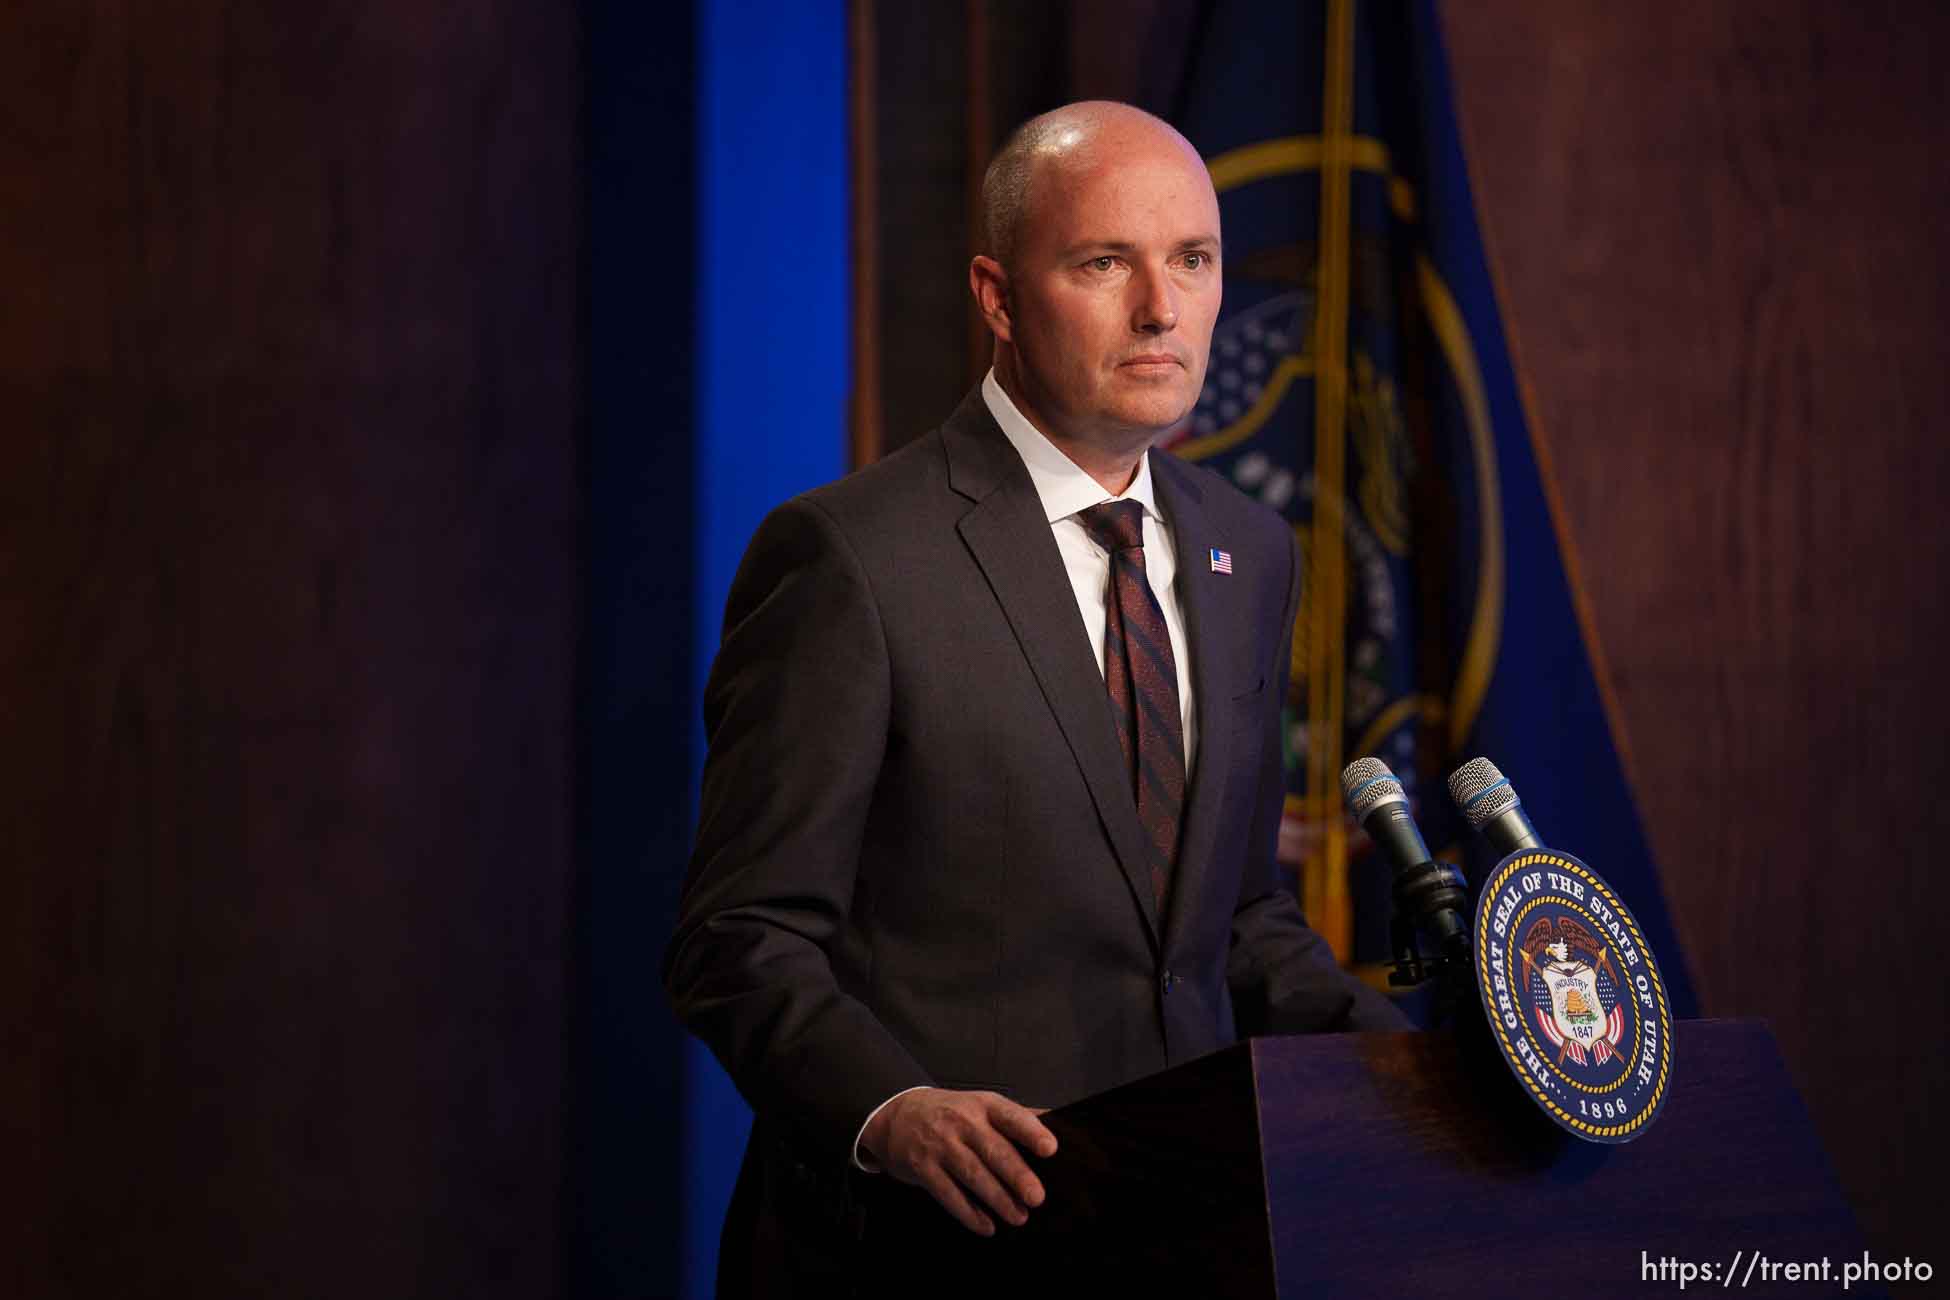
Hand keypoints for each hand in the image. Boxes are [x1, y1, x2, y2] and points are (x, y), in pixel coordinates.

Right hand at [859, 1087, 1057, 1235]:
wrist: (898, 1116)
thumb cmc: (950, 1113)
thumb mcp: (980, 1104)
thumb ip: (1016, 1116)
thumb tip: (1055, 1121)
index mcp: (982, 1105)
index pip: (1011, 1116)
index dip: (1031, 1132)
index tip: (1050, 1148)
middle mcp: (961, 1122)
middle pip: (993, 1150)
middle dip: (1016, 1175)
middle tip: (1036, 1197)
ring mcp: (940, 1145)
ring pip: (972, 1175)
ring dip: (997, 1200)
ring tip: (1018, 1217)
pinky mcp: (923, 1167)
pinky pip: (948, 1194)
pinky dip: (968, 1213)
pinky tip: (986, 1225)